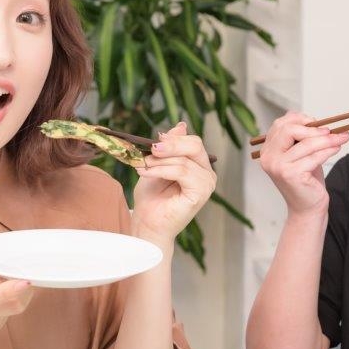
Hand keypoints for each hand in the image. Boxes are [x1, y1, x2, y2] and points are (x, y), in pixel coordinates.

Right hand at [0, 232, 34, 348]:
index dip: (7, 291)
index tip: (24, 281)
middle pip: (10, 306)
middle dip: (26, 287)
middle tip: (29, 269)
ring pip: (16, 308)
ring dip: (23, 290)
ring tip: (18, 274)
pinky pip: (12, 310)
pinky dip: (16, 296)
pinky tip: (9, 287)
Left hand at [132, 121, 216, 243]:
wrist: (147, 224)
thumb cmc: (152, 198)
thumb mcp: (157, 164)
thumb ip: (170, 146)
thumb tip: (181, 125)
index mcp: (199, 165)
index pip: (192, 142)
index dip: (173, 139)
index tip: (152, 143)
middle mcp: (207, 173)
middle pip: (194, 145)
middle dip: (169, 145)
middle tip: (150, 148)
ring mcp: (206, 184)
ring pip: (184, 160)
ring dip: (159, 161)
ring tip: (142, 166)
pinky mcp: (201, 193)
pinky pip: (181, 172)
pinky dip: (160, 170)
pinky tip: (145, 172)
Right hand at [257, 112, 348, 215]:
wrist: (307, 207)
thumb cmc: (306, 180)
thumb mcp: (301, 154)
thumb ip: (301, 138)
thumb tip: (314, 121)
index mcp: (268, 149)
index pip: (280, 124)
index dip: (300, 119)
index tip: (317, 123)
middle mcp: (268, 157)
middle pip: (289, 129)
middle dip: (313, 129)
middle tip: (330, 131)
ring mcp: (277, 166)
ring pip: (306, 143)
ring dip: (327, 139)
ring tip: (341, 138)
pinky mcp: (290, 174)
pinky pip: (313, 156)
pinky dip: (328, 150)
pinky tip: (336, 148)